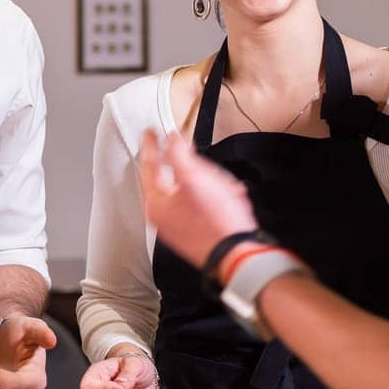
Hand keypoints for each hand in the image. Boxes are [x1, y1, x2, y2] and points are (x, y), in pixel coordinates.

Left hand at [136, 130, 258, 267]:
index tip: (151, 131)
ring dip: (212, 184)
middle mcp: (163, 218)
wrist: (239, 257)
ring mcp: (179, 227)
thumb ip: (178, 155)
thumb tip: (170, 139)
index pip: (149, 166)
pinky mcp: (197, 234)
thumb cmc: (217, 221)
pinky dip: (219, 199)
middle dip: (193, 168)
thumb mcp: (195, 179)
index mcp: (156, 204)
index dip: (152, 145)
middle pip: (172, 179)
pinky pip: (205, 207)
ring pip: (192, 192)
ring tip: (227, 187)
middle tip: (199, 160)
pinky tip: (232, 199)